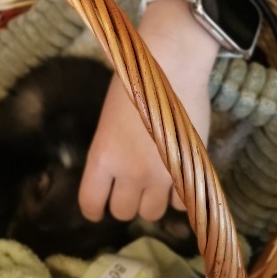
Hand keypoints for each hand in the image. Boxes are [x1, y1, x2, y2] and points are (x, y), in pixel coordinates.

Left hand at [78, 8, 212, 223]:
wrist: (170, 64)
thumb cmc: (133, 81)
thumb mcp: (109, 120)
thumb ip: (111, 151)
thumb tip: (114, 174)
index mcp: (101, 156)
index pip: (90, 204)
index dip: (94, 207)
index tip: (99, 203)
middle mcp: (128, 172)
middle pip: (123, 212)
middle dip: (126, 200)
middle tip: (131, 182)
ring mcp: (160, 175)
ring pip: (152, 213)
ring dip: (152, 200)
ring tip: (154, 178)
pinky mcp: (186, 170)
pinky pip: (180, 203)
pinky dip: (178, 195)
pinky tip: (176, 173)